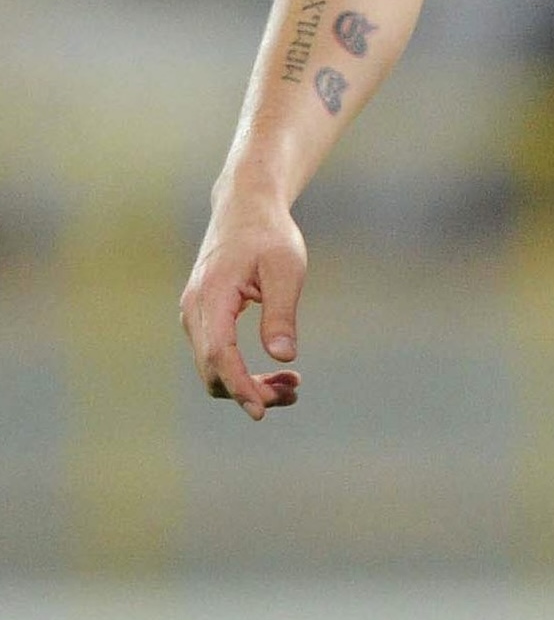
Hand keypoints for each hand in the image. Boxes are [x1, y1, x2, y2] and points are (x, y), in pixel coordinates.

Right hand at [180, 193, 305, 418]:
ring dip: (247, 385)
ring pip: (213, 368)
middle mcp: (194, 311)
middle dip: (249, 391)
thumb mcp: (286, 268)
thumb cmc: (269, 235)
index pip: (219, 354)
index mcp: (211, 296)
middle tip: (294, 392)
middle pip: (213, 370)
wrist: (245, 209)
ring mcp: (194, 316)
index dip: (239, 385)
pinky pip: (217, 356)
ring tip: (291, 386)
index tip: (261, 410)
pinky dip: (241, 371)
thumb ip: (281, 311)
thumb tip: (283, 356)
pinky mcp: (203, 319)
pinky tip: (276, 372)